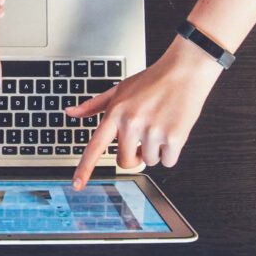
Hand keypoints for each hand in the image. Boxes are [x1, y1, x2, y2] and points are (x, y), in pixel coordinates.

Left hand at [68, 36, 223, 189]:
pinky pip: (168, 161)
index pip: (95, 146)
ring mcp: (152, 131)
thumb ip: (94, 105)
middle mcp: (132, 123)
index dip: (85, 168)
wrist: (184, 70)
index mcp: (116, 113)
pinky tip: (172, 130)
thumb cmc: (152, 80)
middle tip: (143, 138)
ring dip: (155, 151)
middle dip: (134, 156)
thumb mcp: (119, 89)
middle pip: (125, 162)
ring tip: (160, 126)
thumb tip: (71, 112)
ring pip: (149, 161)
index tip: (77, 185)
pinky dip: (171, 152)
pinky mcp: (174, 137)